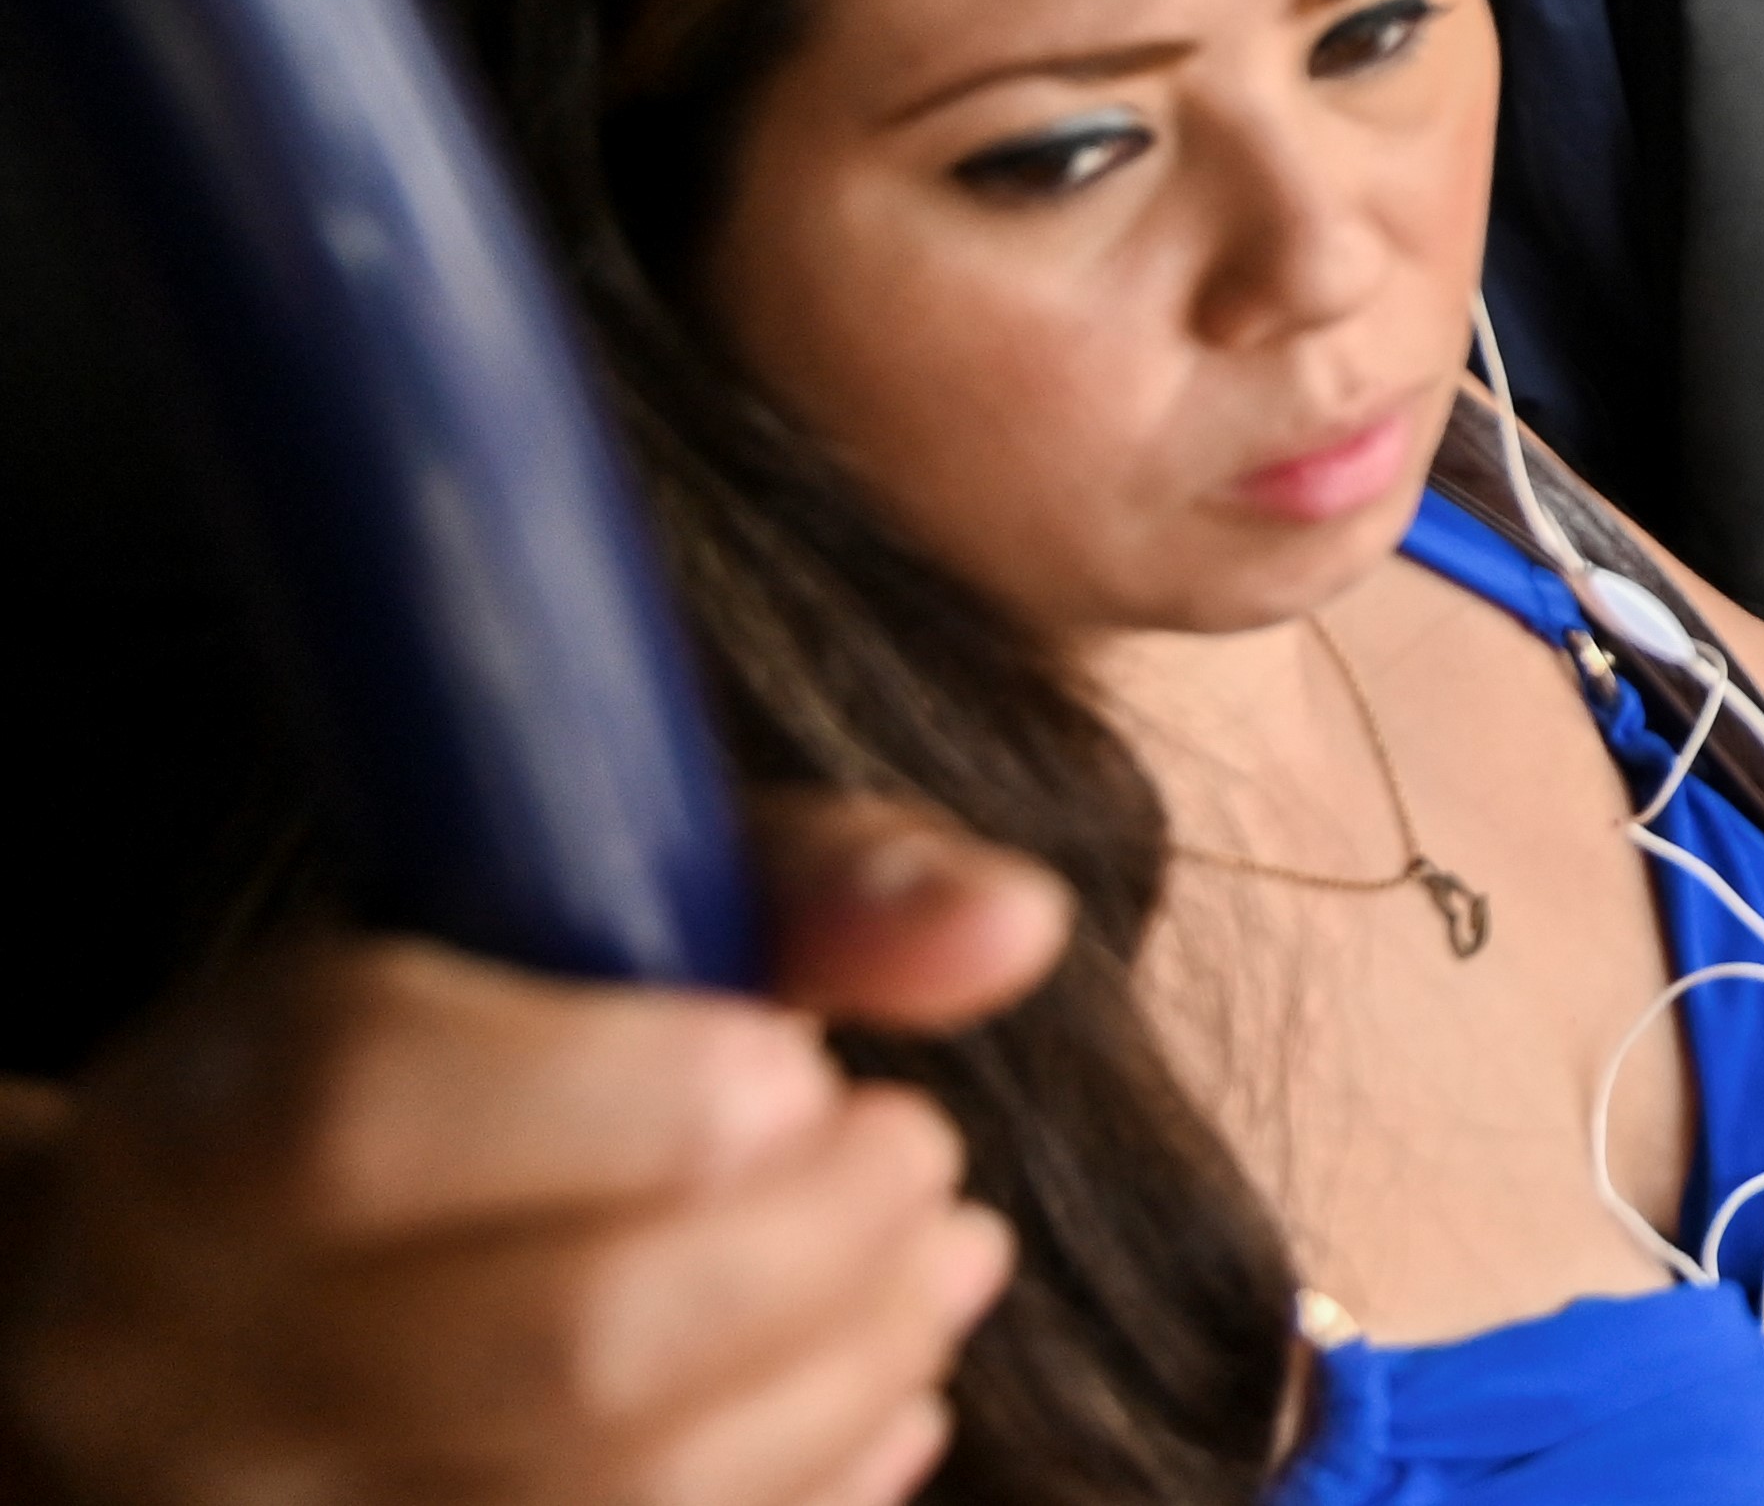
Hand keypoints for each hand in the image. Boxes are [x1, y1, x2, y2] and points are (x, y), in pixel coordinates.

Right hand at [0, 799, 1066, 1505]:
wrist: (189, 1315)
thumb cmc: (437, 1086)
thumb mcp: (574, 934)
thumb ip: (800, 892)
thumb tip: (1010, 924)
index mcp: (190, 1129)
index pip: (361, 1114)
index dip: (628, 1095)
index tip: (800, 1066)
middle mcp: (178, 1362)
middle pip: (565, 1340)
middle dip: (822, 1241)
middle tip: (919, 1154)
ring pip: (622, 1495)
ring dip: (855, 1368)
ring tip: (940, 1261)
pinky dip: (816, 1487)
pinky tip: (885, 1395)